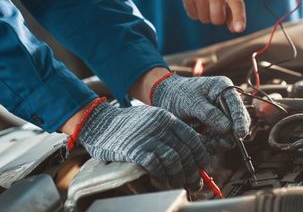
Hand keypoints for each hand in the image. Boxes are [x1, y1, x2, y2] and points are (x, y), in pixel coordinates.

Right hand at [77, 102, 208, 189]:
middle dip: (192, 172)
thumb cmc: (126, 124)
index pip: (192, 138)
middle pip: (185, 152)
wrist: (98, 122)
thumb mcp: (151, 119)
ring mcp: (147, 138)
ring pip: (174, 161)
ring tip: (179, 185)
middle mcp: (160, 127)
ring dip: (179, 177)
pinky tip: (163, 182)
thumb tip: (188, 152)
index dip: (200, 156)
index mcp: (166, 118)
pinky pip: (156, 166)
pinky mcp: (135, 150)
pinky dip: (162, 177)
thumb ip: (168, 131)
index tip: (203, 167)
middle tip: (195, 183)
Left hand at [150, 74, 250, 144]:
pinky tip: (203, 143)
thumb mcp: (192, 102)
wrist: (164, 99)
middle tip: (219, 142)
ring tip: (207, 142)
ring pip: (230, 134)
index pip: (237, 105)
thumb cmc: (178, 95)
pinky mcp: (216, 127)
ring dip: (221, 141)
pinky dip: (213, 144)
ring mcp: (222, 116)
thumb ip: (209, 114)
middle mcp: (226, 102)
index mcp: (224, 88)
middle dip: (231, 134)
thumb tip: (228, 128)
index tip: (240, 134)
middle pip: (238, 121)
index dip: (241, 120)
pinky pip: (220, 140)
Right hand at [175, 0, 245, 32]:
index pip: (236, 3)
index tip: (239, 29)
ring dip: (206, 14)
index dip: (238, 17)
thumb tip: (235, 29)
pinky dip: (196, 12)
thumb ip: (234, 6)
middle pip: (217, 19)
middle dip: (218, 18)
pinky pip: (193, 15)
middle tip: (217, 6)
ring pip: (205, 19)